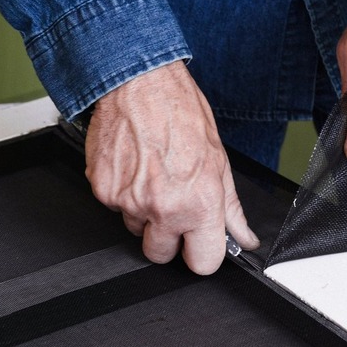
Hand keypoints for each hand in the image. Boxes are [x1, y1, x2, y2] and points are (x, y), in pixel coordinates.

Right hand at [84, 61, 259, 274]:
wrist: (138, 82)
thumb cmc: (179, 112)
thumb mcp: (218, 161)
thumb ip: (230, 209)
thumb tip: (243, 236)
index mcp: (198, 203)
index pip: (202, 264)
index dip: (201, 255)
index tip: (200, 244)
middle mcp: (162, 208)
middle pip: (160, 255)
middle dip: (168, 239)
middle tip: (174, 207)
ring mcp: (128, 202)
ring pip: (135, 230)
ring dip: (144, 213)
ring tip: (153, 176)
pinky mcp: (102, 191)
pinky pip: (115, 208)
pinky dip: (123, 194)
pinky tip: (135, 167)